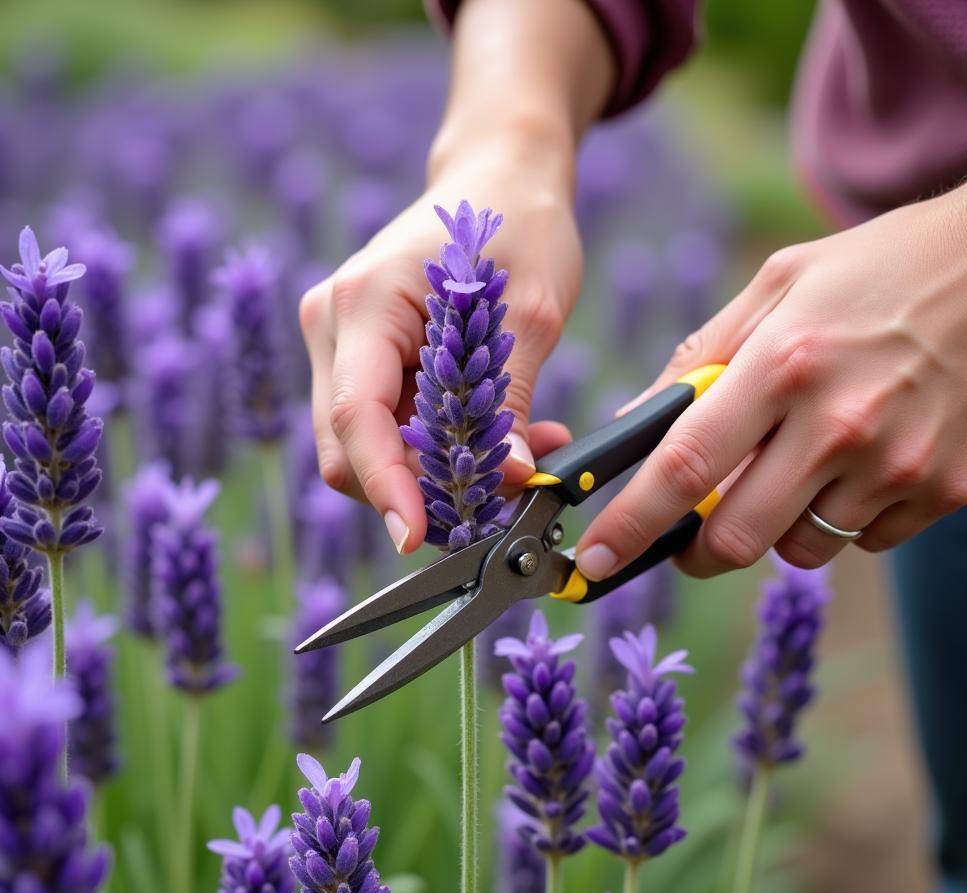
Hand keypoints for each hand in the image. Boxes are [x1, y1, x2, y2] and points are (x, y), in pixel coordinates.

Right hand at [299, 0, 611, 553]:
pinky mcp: (362, 359)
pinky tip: (497, 440)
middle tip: (496, 503)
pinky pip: (386, 428)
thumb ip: (511, 399)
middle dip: (414, 492)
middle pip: (348, 448)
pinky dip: (434, 452)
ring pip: (365, 448)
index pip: (358, 418)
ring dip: (433, 475)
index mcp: (365, 303)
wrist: (500, 178)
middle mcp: (334, 326)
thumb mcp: (531, 313)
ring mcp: (340, 344)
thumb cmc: (518, 225)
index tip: (417, 538)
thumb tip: (511, 480)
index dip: (386, 487)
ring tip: (517, 459)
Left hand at [574, 154, 966, 579]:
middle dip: (695, 549)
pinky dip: (841, 519)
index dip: (630, 524)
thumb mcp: (782, 283)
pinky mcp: (945, 491)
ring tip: (795, 469)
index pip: (683, 467)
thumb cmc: (887, 267)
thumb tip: (637, 422)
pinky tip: (858, 464)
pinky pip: (863, 542)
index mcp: (785, 363)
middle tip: (690, 533)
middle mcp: (840, 424)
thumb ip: (702, 356)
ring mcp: (899, 465)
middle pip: (734, 537)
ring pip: (798, 550)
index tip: (595, 559)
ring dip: (775, 528)